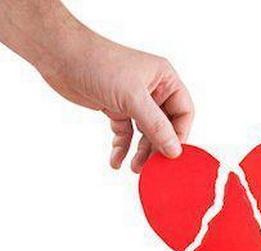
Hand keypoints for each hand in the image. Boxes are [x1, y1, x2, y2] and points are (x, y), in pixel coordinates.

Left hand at [40, 33, 193, 172]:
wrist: (59, 55)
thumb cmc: (97, 63)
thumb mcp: (133, 98)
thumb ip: (156, 126)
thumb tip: (174, 150)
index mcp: (164, 79)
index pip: (184, 112)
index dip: (180, 134)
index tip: (172, 155)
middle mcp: (152, 90)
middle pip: (164, 126)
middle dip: (157, 147)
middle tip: (152, 165)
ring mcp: (134, 100)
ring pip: (145, 133)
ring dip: (140, 151)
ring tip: (134, 167)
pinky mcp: (116, 108)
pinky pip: (125, 133)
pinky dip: (122, 147)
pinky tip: (116, 160)